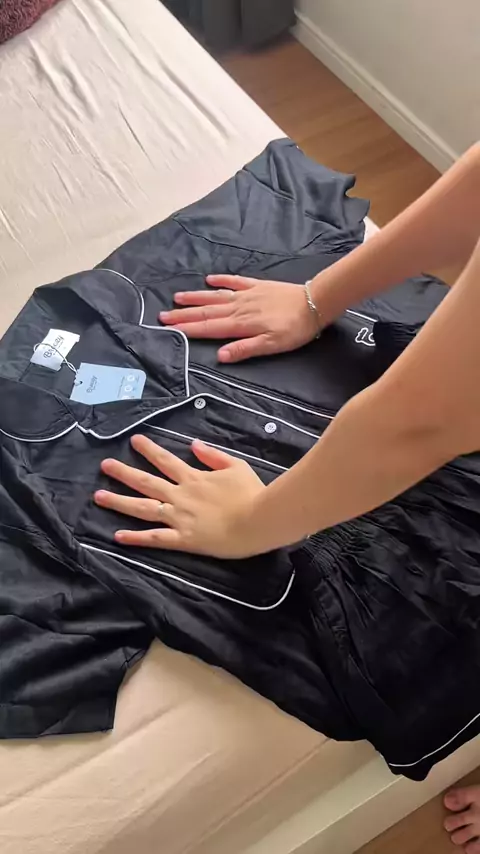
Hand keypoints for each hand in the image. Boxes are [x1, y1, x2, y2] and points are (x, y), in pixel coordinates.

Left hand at [95, 434, 266, 558]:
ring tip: (99, 496)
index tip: (134, 440)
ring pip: (143, 508)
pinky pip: (155, 538)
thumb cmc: (252, 493)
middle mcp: (180, 495)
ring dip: (119, 502)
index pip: (165, 460)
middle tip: (105, 465)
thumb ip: (213, 456)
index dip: (148, 450)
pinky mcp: (183, 539)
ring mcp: (179, 517)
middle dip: (124, 472)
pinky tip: (118, 536)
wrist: (259, 520)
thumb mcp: (236, 466)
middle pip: (146, 482)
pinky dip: (136, 538)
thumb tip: (193, 444)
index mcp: (193, 478)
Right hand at [159, 275, 321, 362]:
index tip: (168, 328)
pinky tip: (210, 280)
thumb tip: (219, 355)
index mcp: (240, 324)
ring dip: (196, 297)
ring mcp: (247, 295)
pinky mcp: (258, 286)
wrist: (315, 303)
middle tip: (162, 314)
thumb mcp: (271, 345)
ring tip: (177, 297)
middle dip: (183, 314)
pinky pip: (235, 282)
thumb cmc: (295, 329)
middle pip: (206, 311)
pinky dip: (221, 281)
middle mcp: (239, 307)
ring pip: (216, 296)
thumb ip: (244, 349)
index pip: (208, 327)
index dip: (187, 328)